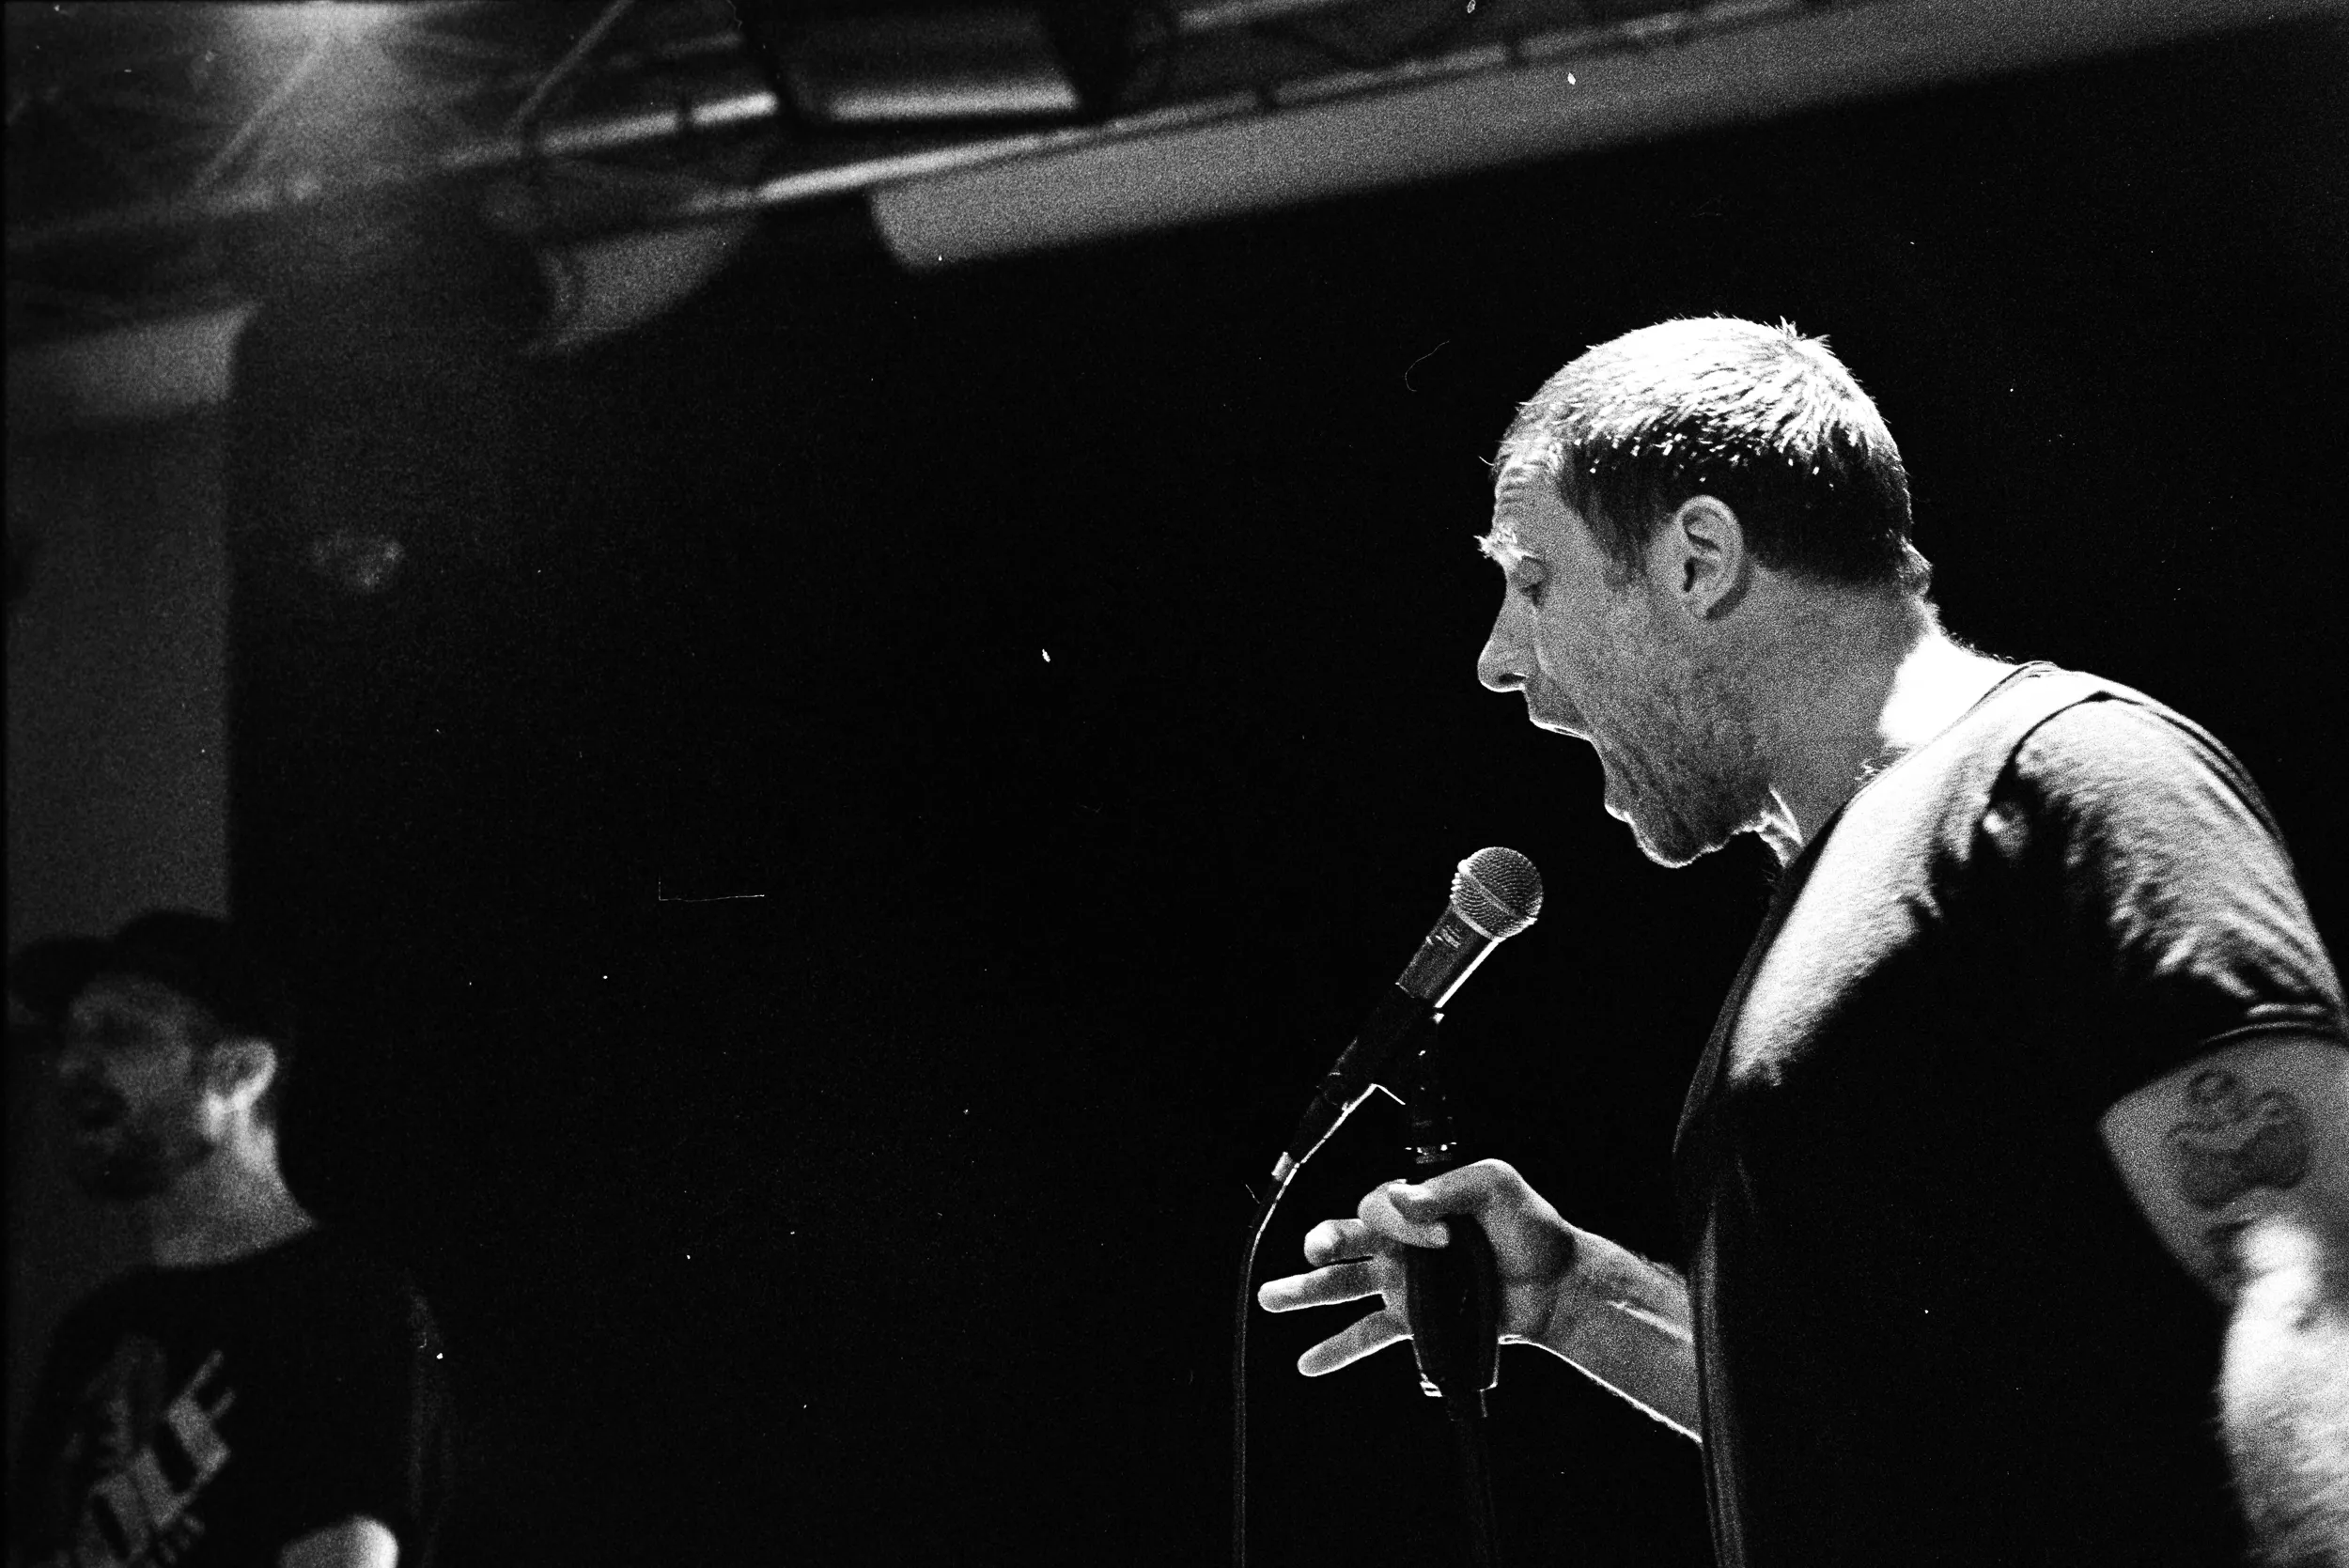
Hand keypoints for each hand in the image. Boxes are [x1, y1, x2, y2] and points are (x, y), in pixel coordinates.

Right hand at [1256, 1158, 1581, 1375]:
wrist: (1556, 1285)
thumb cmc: (1531, 1228)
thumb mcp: (1496, 1185)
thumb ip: (1451, 1186)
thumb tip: (1410, 1201)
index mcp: (1417, 1204)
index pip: (1381, 1205)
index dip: (1400, 1219)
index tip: (1444, 1237)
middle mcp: (1401, 1242)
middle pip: (1344, 1237)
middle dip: (1323, 1242)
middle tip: (1316, 1251)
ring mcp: (1403, 1283)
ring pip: (1341, 1286)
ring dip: (1304, 1292)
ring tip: (1268, 1299)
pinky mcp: (1415, 1320)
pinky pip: (1367, 1335)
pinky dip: (1336, 1349)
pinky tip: (1307, 1362)